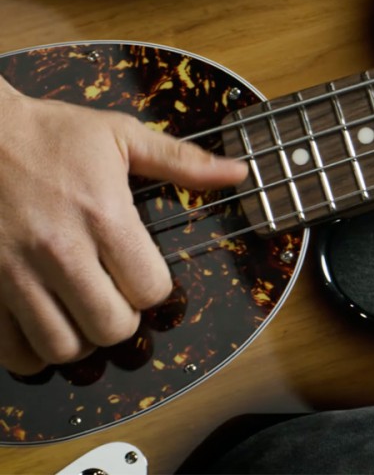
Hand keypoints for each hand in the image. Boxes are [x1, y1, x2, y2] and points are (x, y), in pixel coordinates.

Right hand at [0, 76, 247, 374]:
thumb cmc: (52, 133)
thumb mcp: (123, 135)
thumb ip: (182, 161)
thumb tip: (237, 172)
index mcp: (105, 215)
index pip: (150, 289)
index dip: (155, 288)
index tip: (144, 274)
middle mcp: (62, 250)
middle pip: (112, 326)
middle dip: (125, 318)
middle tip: (117, 297)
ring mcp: (16, 272)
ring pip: (63, 346)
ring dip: (82, 338)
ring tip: (83, 312)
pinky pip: (11, 351)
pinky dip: (32, 353)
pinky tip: (45, 326)